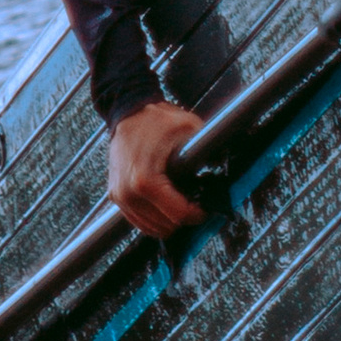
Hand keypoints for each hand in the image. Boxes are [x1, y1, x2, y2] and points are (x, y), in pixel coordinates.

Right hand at [106, 100, 205, 235]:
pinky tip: (166, 204)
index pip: (177, 215)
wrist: (129, 113)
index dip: (197, 214)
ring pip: (152, 227)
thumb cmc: (156, 121)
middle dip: (183, 217)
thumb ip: (207, 148)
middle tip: (193, 202)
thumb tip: (224, 163)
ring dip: (169, 220)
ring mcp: (119, 196)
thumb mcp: (189, 129)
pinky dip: (155, 218)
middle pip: (165, 225)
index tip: (204, 208)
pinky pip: (139, 221)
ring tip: (180, 202)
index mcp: (145, 180)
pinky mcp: (116, 196)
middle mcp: (128, 192)